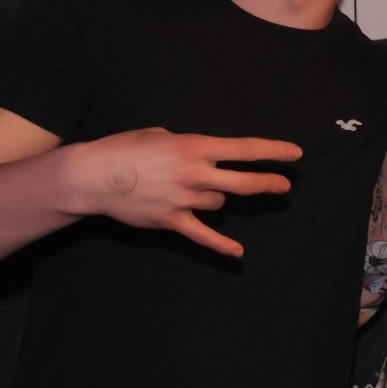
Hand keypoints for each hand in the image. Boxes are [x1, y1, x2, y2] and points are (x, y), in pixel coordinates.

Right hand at [71, 128, 300, 256]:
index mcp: (195, 146)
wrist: (91, 176)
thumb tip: (204, 155)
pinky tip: (237, 253)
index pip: (245, 149)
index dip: (274, 152)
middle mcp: (195, 173)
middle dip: (268, 184)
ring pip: (218, 204)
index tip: (295, 155)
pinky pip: (203, 236)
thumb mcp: (160, 134)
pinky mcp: (171, 221)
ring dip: (214, 199)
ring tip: (189, 190)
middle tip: (284, 185)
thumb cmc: (124, 149)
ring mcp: (184, 199)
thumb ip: (188, 145)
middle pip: (244, 182)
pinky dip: (221, 245)